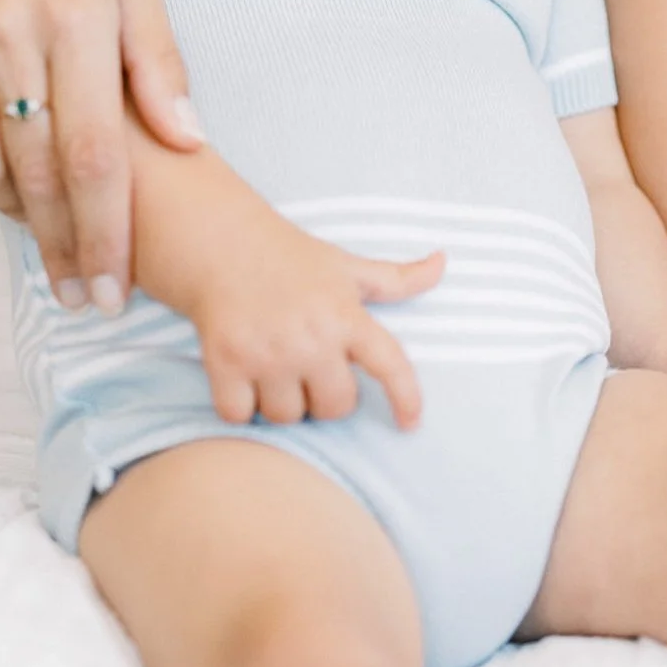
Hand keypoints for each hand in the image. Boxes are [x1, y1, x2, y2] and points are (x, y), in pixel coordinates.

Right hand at [0, 0, 201, 307]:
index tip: (116, 288)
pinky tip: (12, 194)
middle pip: (37, 173)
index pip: (94, 151)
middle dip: (66, 248)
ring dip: (21, 219)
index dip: (106, 230)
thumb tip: (190, 142)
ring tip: (58, 248)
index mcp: (75, 13)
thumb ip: (160, 64)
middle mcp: (5, 29)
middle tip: (89, 298)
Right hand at [180, 211, 443, 429]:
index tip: (411, 423)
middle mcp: (311, 337)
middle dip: (325, 396)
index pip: (390, 363)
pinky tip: (241, 375)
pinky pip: (242, 416)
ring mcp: (269, 352)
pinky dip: (241, 405)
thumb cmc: (291, 258)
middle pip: (336, 407)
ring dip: (282, 403)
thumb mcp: (347, 265)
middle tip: (309, 368)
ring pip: (289, 417)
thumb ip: (397, 278)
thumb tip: (443, 262)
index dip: (405, 397)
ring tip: (274, 366)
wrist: (223, 243)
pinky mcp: (227, 363)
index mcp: (345, 315)